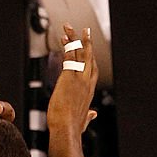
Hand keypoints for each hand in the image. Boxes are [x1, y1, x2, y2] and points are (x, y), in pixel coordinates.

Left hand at [48, 24, 97, 139]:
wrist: (66, 130)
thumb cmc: (72, 128)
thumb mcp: (83, 121)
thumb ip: (89, 116)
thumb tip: (93, 114)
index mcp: (89, 91)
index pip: (92, 70)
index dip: (89, 58)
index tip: (86, 48)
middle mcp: (87, 82)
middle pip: (89, 57)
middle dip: (86, 43)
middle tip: (85, 31)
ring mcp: (79, 79)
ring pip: (79, 53)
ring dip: (74, 39)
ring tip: (69, 27)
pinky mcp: (69, 78)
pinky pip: (69, 57)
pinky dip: (67, 46)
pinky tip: (63, 38)